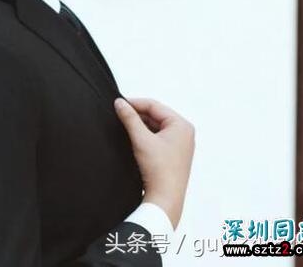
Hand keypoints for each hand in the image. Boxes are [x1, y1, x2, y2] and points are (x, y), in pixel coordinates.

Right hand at [113, 97, 194, 229]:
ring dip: (140, 125)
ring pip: (155, 127)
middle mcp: (184, 133)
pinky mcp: (173, 154)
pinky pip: (157, 137)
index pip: (154, 106)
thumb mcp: (141, 139)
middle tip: (119, 114)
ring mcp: (180, 144)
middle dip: (137, 115)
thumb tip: (119, 103)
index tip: (119, 104)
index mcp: (181, 125)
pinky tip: (133, 139)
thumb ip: (129, 118)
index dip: (135, 103)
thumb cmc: (159, 170)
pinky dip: (145, 136)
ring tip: (124, 126)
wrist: (165, 199)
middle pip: (155, 115)